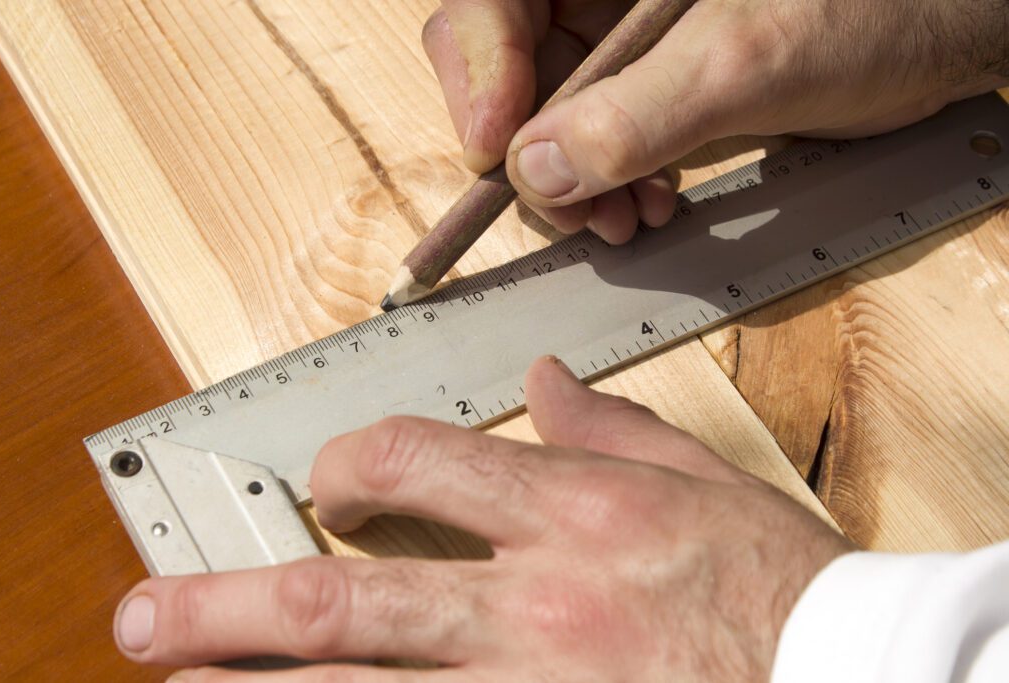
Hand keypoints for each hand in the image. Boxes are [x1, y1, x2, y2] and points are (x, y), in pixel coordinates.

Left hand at [113, 356, 851, 680]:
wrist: (851, 680)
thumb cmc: (780, 590)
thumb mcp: (697, 479)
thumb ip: (604, 426)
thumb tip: (537, 381)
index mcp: (580, 514)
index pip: (420, 459)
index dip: (348, 463)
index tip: (325, 480)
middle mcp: (542, 606)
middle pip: (352, 597)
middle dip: (233, 605)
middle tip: (145, 617)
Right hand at [423, 0, 1008, 242]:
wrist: (948, 31)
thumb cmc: (880, 8)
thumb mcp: (751, 58)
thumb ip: (639, 113)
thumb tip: (538, 171)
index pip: (492, 3)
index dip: (478, 74)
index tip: (497, 151)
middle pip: (511, 68)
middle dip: (537, 153)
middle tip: (576, 211)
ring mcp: (624, 37)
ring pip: (549, 117)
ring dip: (576, 184)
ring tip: (628, 219)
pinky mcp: (651, 82)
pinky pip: (595, 140)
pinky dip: (610, 186)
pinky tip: (646, 208)